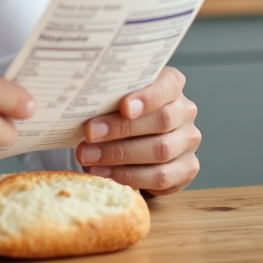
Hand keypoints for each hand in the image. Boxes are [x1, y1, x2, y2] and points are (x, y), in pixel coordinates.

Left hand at [75, 66, 200, 195]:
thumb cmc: (120, 110)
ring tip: (89, 157)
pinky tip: (105, 173)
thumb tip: (74, 105)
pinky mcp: (187, 168)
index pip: (167, 86)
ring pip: (160, 151)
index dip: (147, 97)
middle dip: (121, 129)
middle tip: (89, 134)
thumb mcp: (114, 97)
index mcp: (171, 85)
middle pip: (161, 121)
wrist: (134, 139)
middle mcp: (185, 112)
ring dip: (120, 156)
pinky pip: (161, 177)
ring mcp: (188, 141)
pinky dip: (129, 177)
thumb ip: (107, 96)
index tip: (123, 107)